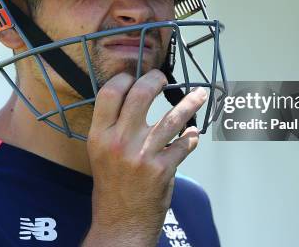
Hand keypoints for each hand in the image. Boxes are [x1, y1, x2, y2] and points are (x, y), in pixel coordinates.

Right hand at [81, 69, 206, 246]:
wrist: (120, 222)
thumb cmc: (111, 184)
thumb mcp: (99, 151)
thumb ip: (112, 125)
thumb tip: (132, 95)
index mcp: (99, 135)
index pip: (110, 92)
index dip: (126, 78)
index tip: (136, 76)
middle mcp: (119, 142)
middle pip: (141, 95)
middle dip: (156, 80)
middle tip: (163, 78)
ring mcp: (142, 155)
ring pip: (172, 118)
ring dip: (190, 103)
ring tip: (199, 94)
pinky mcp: (163, 169)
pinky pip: (185, 144)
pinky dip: (192, 137)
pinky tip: (194, 134)